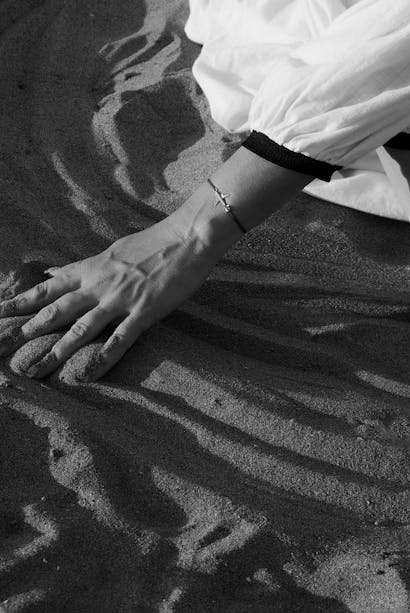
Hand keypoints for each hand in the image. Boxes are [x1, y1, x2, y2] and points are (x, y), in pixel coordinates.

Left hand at [0, 216, 227, 381]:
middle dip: (27, 332)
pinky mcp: (144, 312)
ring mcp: (120, 299)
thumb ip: (82, 266)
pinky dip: (101, 359)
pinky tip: (86, 375)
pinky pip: (119, 340)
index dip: (20, 302)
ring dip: (54, 351)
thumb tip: (54, 272)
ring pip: (80, 329)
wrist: (188, 237)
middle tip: (3, 347)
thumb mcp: (111, 251)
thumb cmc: (154, 243)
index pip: (47, 288)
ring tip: (33, 369)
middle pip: (55, 312)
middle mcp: (99, 284)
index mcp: (91, 268)